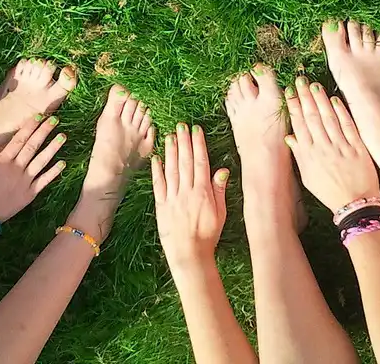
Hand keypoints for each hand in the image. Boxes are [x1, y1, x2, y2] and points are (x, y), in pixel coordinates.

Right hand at [0, 114, 66, 220]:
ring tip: (62, 136)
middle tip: (54, 120)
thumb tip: (9, 140)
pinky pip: (44, 180)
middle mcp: (15, 168)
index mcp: (2, 160)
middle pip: (32, 146)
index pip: (18, 139)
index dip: (29, 127)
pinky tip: (63, 162)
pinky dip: (54, 171)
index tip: (38, 116)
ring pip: (41, 161)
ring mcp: (24, 181)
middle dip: (44, 131)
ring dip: (53, 147)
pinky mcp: (30, 194)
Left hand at [152, 123, 228, 264]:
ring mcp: (173, 198)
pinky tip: (156, 158)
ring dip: (171, 151)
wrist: (189, 255)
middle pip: (185, 162)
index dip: (198, 145)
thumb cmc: (208, 236)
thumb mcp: (221, 213)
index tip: (196, 130)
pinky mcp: (161, 206)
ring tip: (170, 135)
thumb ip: (219, 190)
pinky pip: (159, 185)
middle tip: (181, 125)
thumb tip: (222, 170)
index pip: (200, 163)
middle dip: (184, 142)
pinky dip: (157, 170)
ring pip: (171, 169)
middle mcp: (187, 192)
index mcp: (203, 192)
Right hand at [284, 77, 379, 213]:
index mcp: (308, 155)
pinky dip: (341, 112)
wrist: (355, 205)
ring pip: (328, 118)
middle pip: (311, 117)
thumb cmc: (329, 192)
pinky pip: (347, 126)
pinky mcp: (357, 148)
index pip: (298, 125)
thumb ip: (299, 155)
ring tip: (314, 85)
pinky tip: (335, 100)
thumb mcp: (307, 177)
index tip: (289, 91)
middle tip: (300, 80)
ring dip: (320, 100)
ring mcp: (340, 147)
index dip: (293, 106)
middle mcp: (322, 148)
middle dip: (304, 97)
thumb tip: (290, 137)